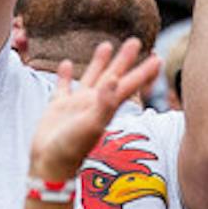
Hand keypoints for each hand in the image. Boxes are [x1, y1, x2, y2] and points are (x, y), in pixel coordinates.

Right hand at [28, 38, 161, 181]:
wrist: (49, 167)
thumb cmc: (71, 148)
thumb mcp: (91, 125)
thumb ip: (105, 103)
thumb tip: (115, 79)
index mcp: (106, 106)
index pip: (129, 84)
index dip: (143, 72)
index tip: (158, 57)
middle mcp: (94, 103)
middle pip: (113, 76)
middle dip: (124, 59)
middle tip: (135, 41)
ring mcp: (76, 105)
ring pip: (90, 77)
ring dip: (99, 62)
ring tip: (106, 45)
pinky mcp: (57, 108)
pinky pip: (62, 87)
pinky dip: (64, 75)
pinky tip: (65, 63)